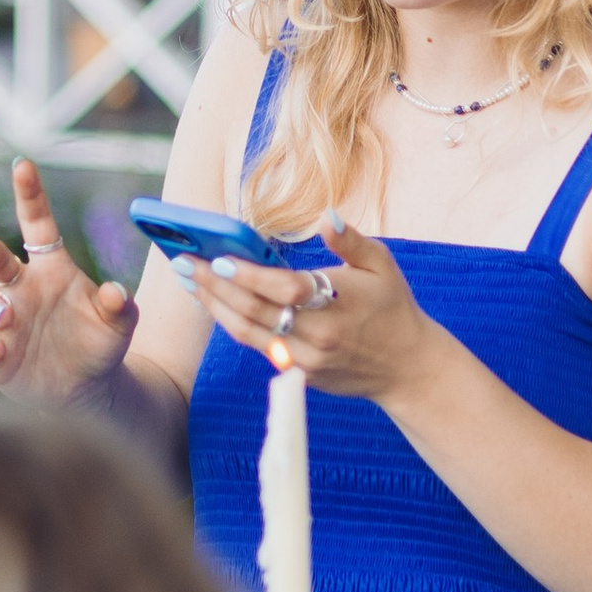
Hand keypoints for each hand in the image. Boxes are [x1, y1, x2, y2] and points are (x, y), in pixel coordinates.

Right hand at [0, 162, 135, 399]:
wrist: (87, 390)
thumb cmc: (101, 345)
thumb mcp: (120, 325)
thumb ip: (121, 307)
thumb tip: (118, 292)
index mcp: (52, 268)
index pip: (37, 222)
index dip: (30, 194)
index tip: (22, 164)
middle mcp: (22, 287)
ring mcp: (6, 319)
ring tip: (6, 318)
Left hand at [188, 213, 435, 406]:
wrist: (407, 368)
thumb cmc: (393, 307)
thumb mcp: (381, 265)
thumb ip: (350, 240)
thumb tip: (326, 216)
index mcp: (337, 305)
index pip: (283, 289)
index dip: (247, 275)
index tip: (218, 258)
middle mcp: (318, 336)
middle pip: (254, 312)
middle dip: (214, 287)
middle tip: (184, 265)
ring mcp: (306, 360)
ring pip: (248, 333)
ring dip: (214, 307)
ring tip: (189, 282)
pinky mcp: (299, 374)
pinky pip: (258, 346)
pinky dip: (233, 324)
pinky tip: (216, 304)